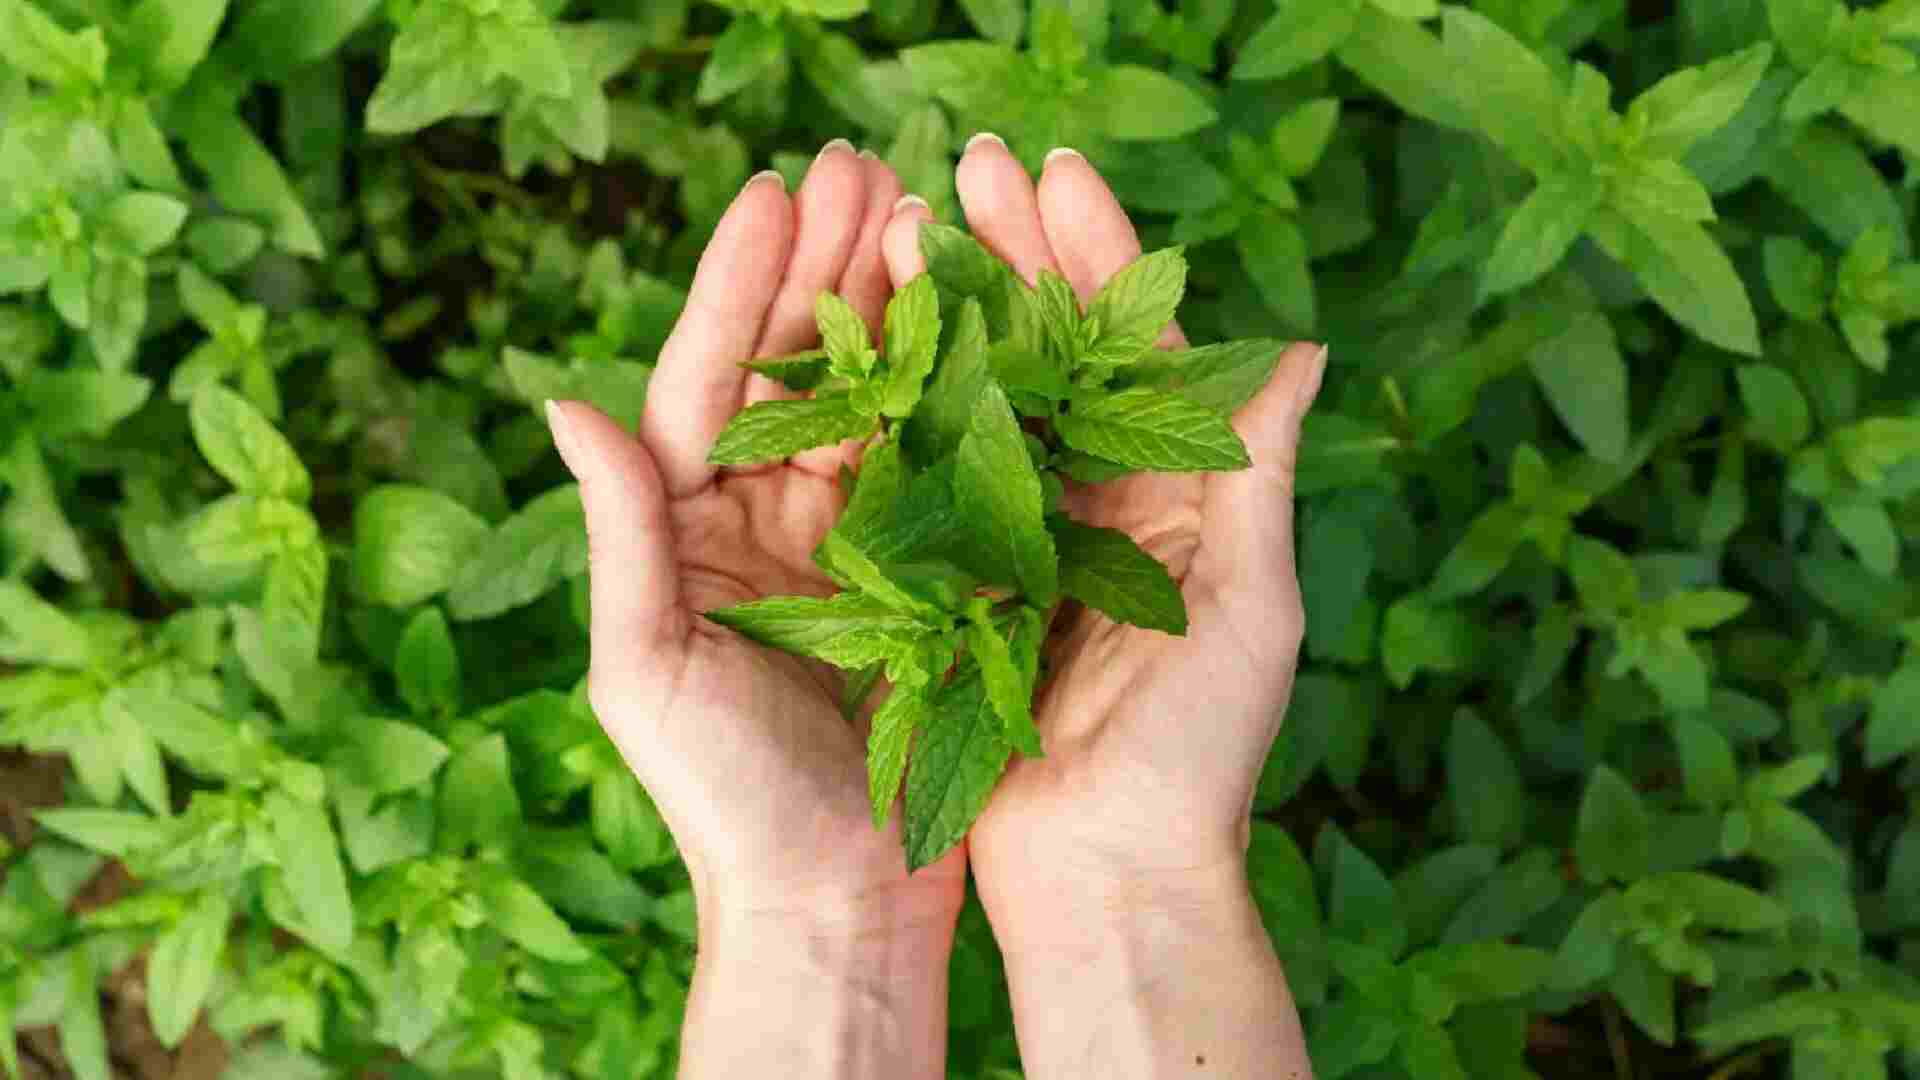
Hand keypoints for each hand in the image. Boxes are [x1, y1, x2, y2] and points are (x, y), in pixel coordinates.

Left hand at [548, 142, 963, 1079]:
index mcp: (691, 530)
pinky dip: (958, 391)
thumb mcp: (648, 668)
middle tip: (865, 164)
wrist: (834, 902)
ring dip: (896, 306)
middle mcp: (767, 521)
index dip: (740, 284)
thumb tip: (564, 402)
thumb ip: (623, 533)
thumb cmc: (723, 803)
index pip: (710, 380)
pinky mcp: (927, 577)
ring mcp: (852, 544)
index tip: (775, 192)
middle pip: (796, 368)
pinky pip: (939, 466)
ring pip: (873, 399)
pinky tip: (983, 321)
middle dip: (826, 265)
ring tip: (925, 213)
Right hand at [881, 136, 1322, 1076]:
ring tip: (904, 221)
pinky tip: (867, 341)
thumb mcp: (1249, 608)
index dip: (1096, 253)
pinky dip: (904, 411)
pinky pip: (929, 481)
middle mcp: (1100, 503)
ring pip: (984, 399)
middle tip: (965, 164)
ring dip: (951, 311)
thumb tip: (1301, 347)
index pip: (1137, 345)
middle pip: (1054, 351)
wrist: (1106, 877)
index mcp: (1178, 494)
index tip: (1051, 171)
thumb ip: (1254, 474)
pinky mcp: (958, 587)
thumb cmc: (1197, 756)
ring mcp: (1023, 541)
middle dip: (1013, 253)